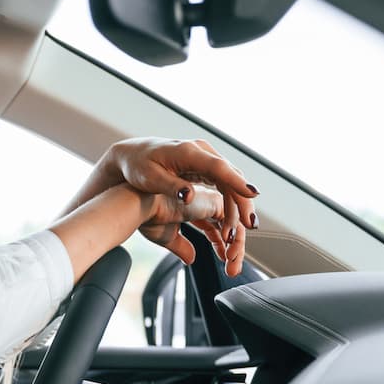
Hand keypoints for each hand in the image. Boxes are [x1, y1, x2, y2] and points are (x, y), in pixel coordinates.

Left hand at [105, 138, 258, 274]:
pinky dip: (230, 202)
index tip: (252, 194)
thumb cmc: (138, 166)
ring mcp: (205, 159)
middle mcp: (202, 152)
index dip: (237, 181)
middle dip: (243, 202)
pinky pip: (224, 184)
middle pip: (231, 177)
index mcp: (189, 153)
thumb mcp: (150, 178)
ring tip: (241, 231)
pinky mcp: (204, 167)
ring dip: (238, 206)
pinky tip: (234, 220)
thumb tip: (190, 196)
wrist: (131, 156)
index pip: (219, 167)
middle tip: (250, 227)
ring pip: (230, 182)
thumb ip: (172, 186)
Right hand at [135, 186, 247, 275]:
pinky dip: (236, 241)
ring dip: (237, 249)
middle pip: (229, 228)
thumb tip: (190, 259)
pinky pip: (235, 224)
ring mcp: (211, 202)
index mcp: (192, 209)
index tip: (223, 262)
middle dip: (233, 251)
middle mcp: (204, 204)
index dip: (221, 246)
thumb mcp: (168, 238)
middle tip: (232, 271)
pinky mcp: (215, 204)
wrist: (142, 209)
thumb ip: (182, 247)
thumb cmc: (148, 218)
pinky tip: (229, 255)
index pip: (215, 228)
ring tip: (231, 267)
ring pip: (235, 226)